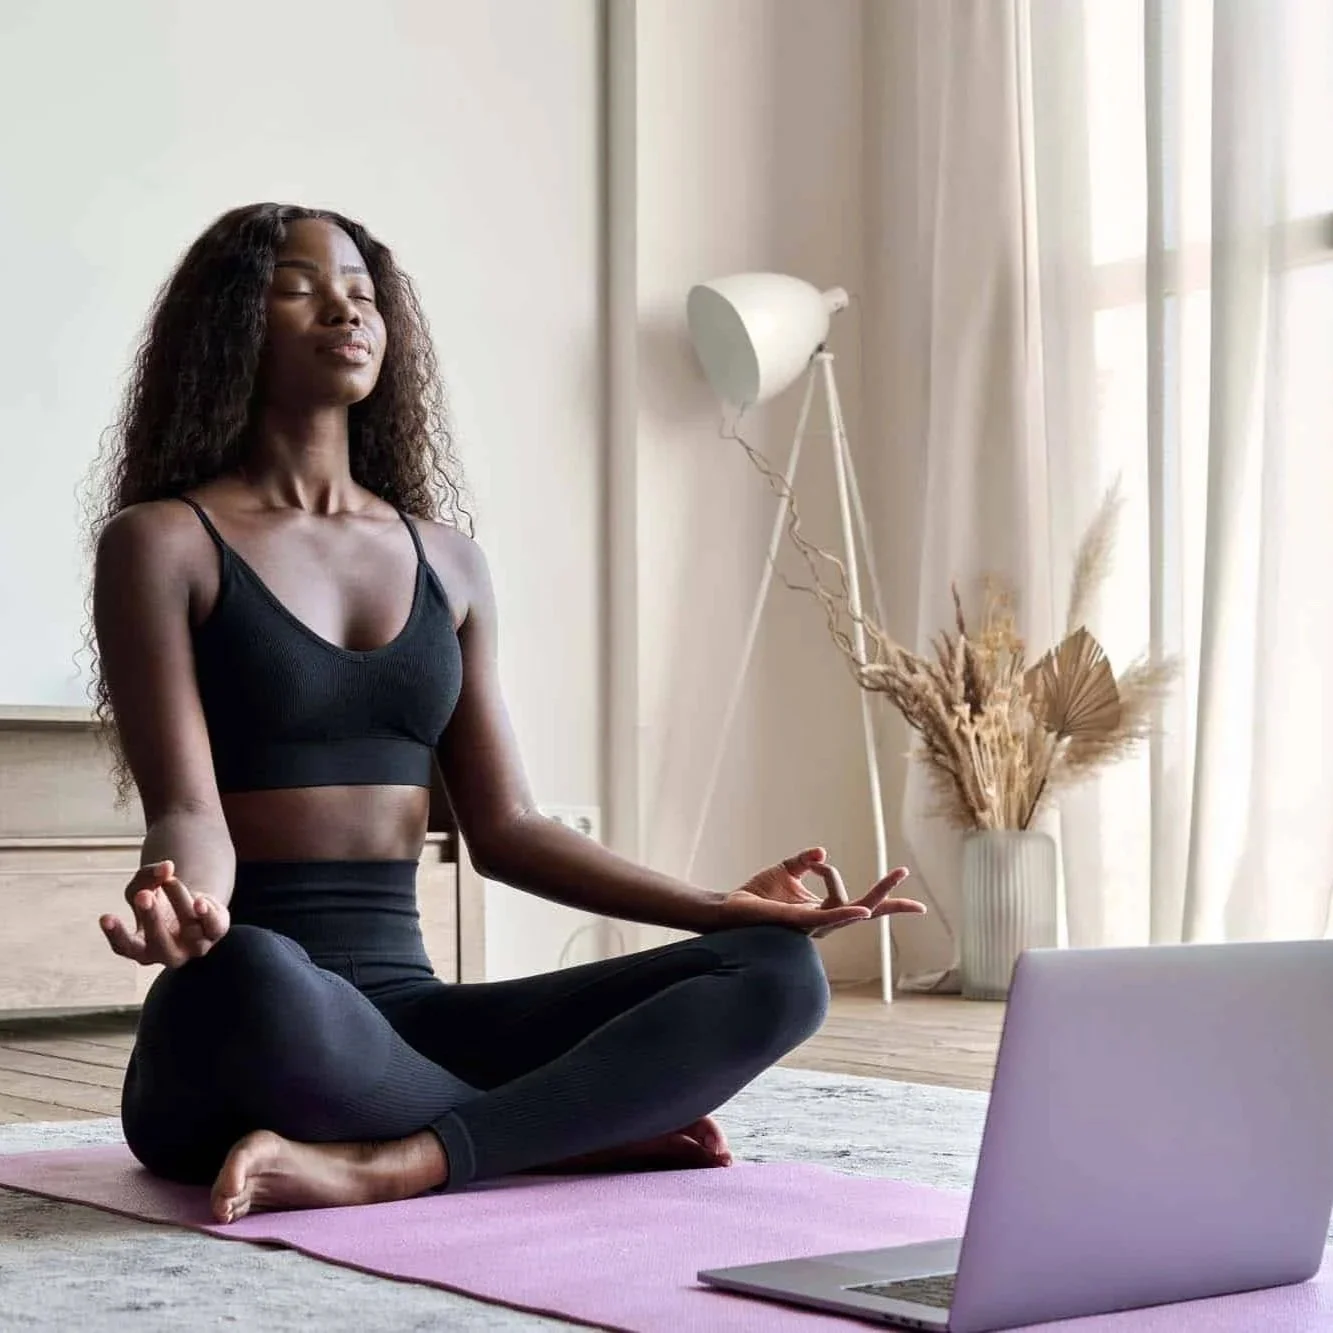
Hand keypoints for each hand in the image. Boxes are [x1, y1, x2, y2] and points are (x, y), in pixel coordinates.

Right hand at [100, 860, 229, 968]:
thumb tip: (166, 867)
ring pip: (187, 926)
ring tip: (168, 879)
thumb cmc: (160, 900)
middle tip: (143, 895)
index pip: (125, 948)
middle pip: (158, 943)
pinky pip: (213, 927)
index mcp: (142, 948)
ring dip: (177, 898)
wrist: (193, 902)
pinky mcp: (215, 932)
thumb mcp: (146, 885)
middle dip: (151, 918)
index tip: (105, 916)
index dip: (116, 935)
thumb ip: (148, 876)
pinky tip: (200, 902)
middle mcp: (168, 953)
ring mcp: (194, 946)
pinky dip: (207, 915)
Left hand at [717, 847, 924, 937]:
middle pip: (866, 911)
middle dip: (892, 905)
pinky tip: (863, 912)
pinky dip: (846, 913)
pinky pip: (828, 917)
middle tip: (920, 906)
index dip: (856, 882)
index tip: (836, 864)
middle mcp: (822, 921)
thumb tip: (823, 852)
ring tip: (898, 876)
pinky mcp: (799, 921)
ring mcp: (813, 924)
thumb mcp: (786, 870)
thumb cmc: (757, 895)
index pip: (856, 902)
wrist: (730, 908)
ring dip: (879, 896)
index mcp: (822, 911)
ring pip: (853, 910)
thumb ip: (806, 861)